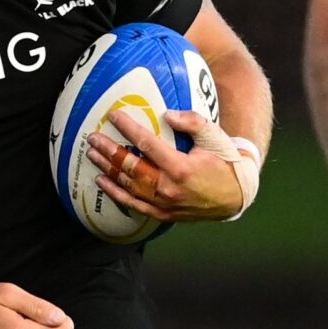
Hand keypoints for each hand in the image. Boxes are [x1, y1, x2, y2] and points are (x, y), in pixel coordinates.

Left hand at [87, 106, 252, 222]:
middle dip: (109, 150)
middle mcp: (168, 187)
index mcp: (180, 167)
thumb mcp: (213, 136)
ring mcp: (164, 203)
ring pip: (128, 185)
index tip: (113, 116)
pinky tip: (101, 181)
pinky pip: (133, 204)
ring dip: (107, 169)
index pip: (147, 144)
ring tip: (92, 154)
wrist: (235, 195)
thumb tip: (167, 114)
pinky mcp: (163, 214)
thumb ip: (191, 121)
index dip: (128, 128)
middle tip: (92, 137)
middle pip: (130, 166)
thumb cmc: (224, 160)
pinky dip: (115, 193)